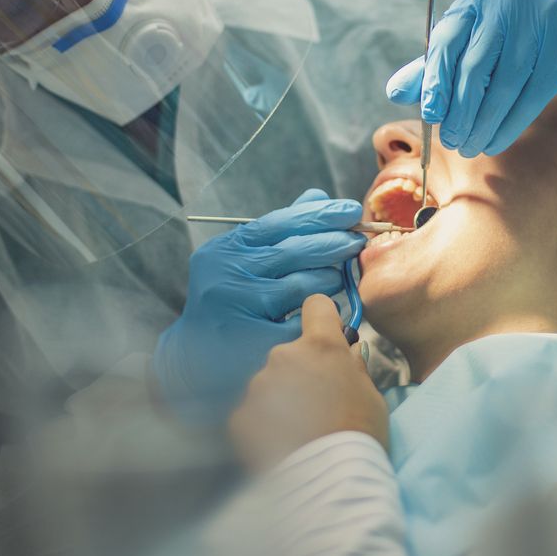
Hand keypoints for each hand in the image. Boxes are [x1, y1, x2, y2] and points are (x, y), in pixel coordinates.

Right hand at [152, 189, 365, 422]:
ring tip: (337, 279)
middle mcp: (226, 275)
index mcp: (225, 250)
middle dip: (334, 243)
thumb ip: (280, 230)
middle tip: (357, 241)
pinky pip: (302, 322)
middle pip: (294, 251)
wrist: (199, 359)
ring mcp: (237, 310)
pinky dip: (318, 316)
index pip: (280, 222)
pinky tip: (324, 314)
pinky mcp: (252, 342)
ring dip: (328, 280)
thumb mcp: (245, 261)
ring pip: (302, 287)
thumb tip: (317, 196)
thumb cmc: (232, 301)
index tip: (351, 209)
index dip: (320, 215)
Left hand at [229, 295, 388, 471]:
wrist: (329, 481)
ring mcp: (258, 386)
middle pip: (291, 352)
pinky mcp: (241, 416)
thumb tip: (347, 353)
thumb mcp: (371, 395)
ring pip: (270, 383)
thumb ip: (354, 367)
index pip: (315, 307)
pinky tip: (282, 445)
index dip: (322, 317)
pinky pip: (253, 412)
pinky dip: (264, 425)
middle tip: (317, 404)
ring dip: (282, 399)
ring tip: (300, 431)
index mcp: (320, 346)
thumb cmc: (360, 435)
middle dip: (301, 371)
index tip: (326, 332)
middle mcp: (284, 356)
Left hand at [386, 0, 556, 156]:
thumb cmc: (519, 38)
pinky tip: (497, 140)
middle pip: (476, 64)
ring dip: (485, 122)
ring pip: (506, 82)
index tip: (429, 115)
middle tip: (453, 141)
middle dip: (460, 109)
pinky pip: (535, 91)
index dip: (435, 80)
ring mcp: (545, 14)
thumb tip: (395, 92)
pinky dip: (512, 122)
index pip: (448, 38)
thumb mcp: (477, 43)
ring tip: (473, 146)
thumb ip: (437, 65)